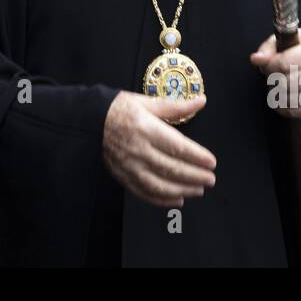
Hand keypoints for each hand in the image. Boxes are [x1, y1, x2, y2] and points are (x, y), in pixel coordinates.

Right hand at [101, 92, 216, 207]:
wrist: (89, 121)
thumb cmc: (119, 109)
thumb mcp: (147, 102)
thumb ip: (176, 106)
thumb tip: (200, 101)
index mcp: (146, 128)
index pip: (177, 147)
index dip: (197, 156)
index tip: (211, 162)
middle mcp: (138, 149)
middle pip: (172, 168)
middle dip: (194, 176)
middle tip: (210, 179)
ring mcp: (130, 166)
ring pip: (160, 185)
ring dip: (182, 189)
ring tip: (198, 190)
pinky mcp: (123, 176)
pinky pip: (145, 192)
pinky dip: (163, 200)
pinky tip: (177, 199)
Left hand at [249, 27, 300, 117]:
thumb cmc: (297, 47)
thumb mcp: (282, 41)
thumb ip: (267, 50)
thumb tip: (255, 59)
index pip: (284, 64)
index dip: (270, 66)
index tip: (270, 64)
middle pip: (287, 84)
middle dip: (274, 81)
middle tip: (274, 76)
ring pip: (291, 100)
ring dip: (278, 95)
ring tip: (278, 85)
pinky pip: (296, 112)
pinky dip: (285, 107)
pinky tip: (284, 96)